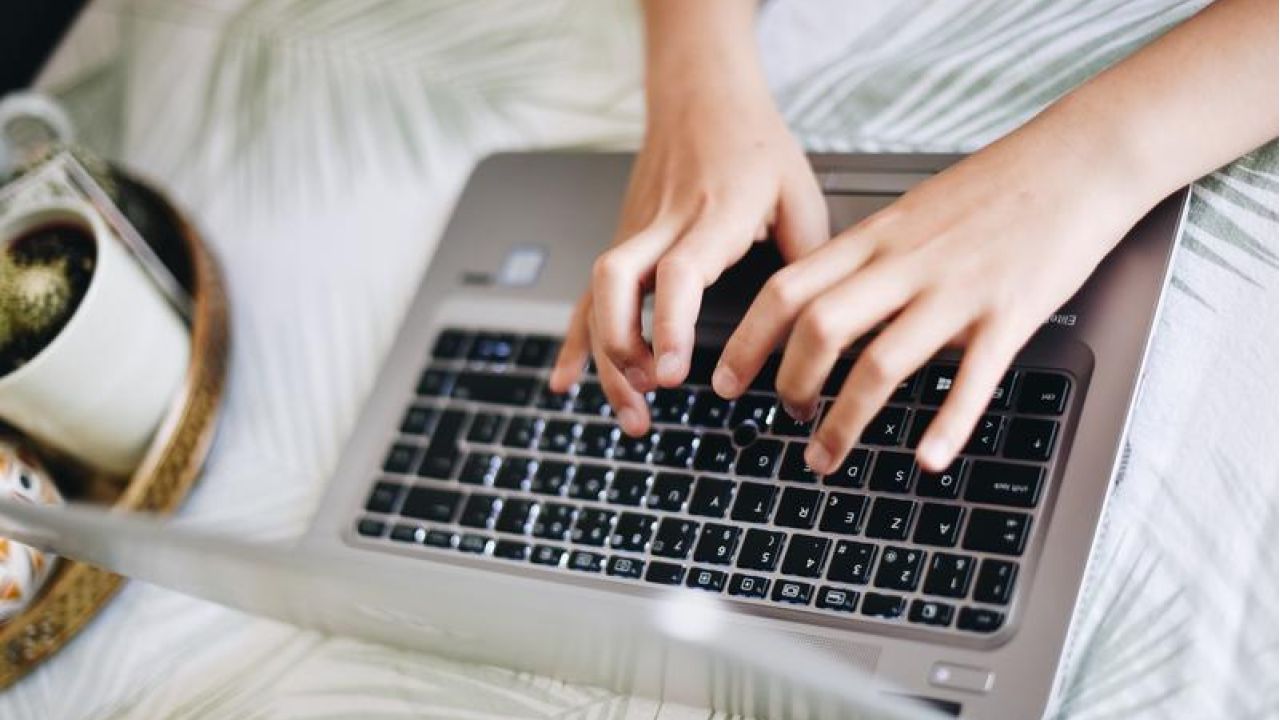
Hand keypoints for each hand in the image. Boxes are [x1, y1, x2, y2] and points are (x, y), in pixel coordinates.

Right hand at [549, 67, 827, 434]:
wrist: (701, 93)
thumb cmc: (754, 143)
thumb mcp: (799, 192)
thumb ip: (807, 260)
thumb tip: (817, 328)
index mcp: (714, 213)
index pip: (679, 272)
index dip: (672, 326)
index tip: (676, 374)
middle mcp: (664, 223)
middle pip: (618, 284)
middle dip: (625, 349)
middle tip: (653, 394)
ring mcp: (635, 232)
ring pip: (598, 296)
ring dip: (606, 359)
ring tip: (633, 413)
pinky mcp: (622, 240)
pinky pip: (587, 295)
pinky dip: (575, 342)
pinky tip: (567, 382)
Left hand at [713, 129, 1145, 473]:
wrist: (1078, 159)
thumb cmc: (994, 190)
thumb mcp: (911, 213)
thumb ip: (866, 259)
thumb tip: (820, 305)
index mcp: (876, 239)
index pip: (786, 289)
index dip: (746, 341)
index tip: (726, 382)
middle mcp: (905, 264)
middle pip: (819, 328)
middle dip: (789, 385)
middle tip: (785, 420)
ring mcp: (957, 290)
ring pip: (881, 363)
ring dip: (844, 421)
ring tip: (826, 457)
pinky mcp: (1010, 313)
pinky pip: (972, 378)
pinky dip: (947, 424)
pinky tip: (928, 460)